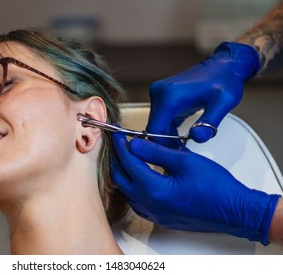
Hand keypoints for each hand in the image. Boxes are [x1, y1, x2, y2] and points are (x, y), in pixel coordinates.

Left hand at [111, 132, 279, 244]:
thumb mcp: (186, 162)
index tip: (118, 134)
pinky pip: (137, 203)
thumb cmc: (217, 188)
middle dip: (118, 160)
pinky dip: (133, 188)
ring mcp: (155, 215)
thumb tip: (135, 144)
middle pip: (121, 179)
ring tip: (129, 158)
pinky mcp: (161, 219)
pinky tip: (139, 178)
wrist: (236, 212)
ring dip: (124, 175)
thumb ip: (156, 152)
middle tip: (120, 145)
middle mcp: (150, 206)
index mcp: (154, 190)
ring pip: (127, 193)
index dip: (120, 146)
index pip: (128, 163)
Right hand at [147, 42, 259, 147]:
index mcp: (170, 96)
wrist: (224, 66)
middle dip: (165, 143)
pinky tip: (180, 138)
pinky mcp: (162, 96)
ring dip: (166, 137)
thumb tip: (197, 138)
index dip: (162, 146)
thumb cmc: (225, 82)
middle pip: (153, 127)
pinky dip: (168, 129)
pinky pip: (160, 118)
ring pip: (156, 124)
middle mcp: (160, 93)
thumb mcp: (224, 103)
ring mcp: (159, 93)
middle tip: (181, 157)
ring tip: (183, 149)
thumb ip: (209, 122)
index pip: (155, 129)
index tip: (174, 158)